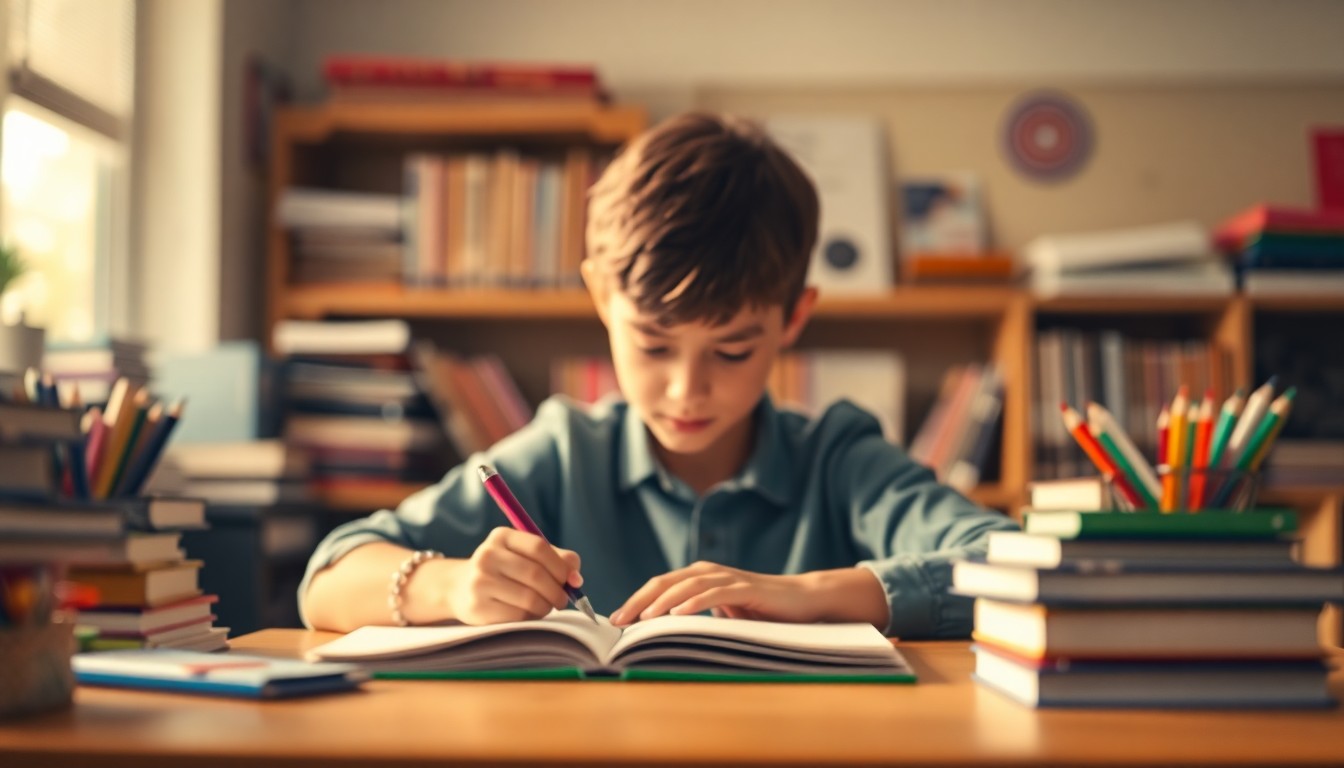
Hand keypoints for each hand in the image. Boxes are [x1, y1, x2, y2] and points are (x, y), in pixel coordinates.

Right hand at [436, 527, 583, 624]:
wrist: (459, 588)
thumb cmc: (505, 571)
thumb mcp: (526, 555)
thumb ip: (557, 559)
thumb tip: (576, 578)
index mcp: (501, 536)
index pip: (539, 547)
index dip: (560, 566)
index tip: (570, 580)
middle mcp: (487, 555)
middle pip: (535, 574)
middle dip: (557, 591)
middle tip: (563, 599)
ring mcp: (480, 581)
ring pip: (529, 598)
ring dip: (546, 606)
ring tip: (546, 606)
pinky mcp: (477, 607)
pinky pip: (517, 616)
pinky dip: (531, 617)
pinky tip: (528, 613)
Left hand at [610, 561, 822, 626]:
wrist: (801, 600)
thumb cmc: (759, 611)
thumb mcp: (721, 616)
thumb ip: (696, 618)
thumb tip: (661, 636)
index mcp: (699, 577)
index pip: (659, 586)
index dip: (635, 601)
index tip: (614, 620)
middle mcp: (708, 572)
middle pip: (665, 582)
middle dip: (638, 601)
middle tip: (618, 621)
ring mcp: (727, 578)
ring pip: (686, 585)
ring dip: (663, 602)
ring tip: (644, 618)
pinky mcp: (745, 588)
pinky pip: (715, 593)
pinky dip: (695, 602)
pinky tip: (679, 614)